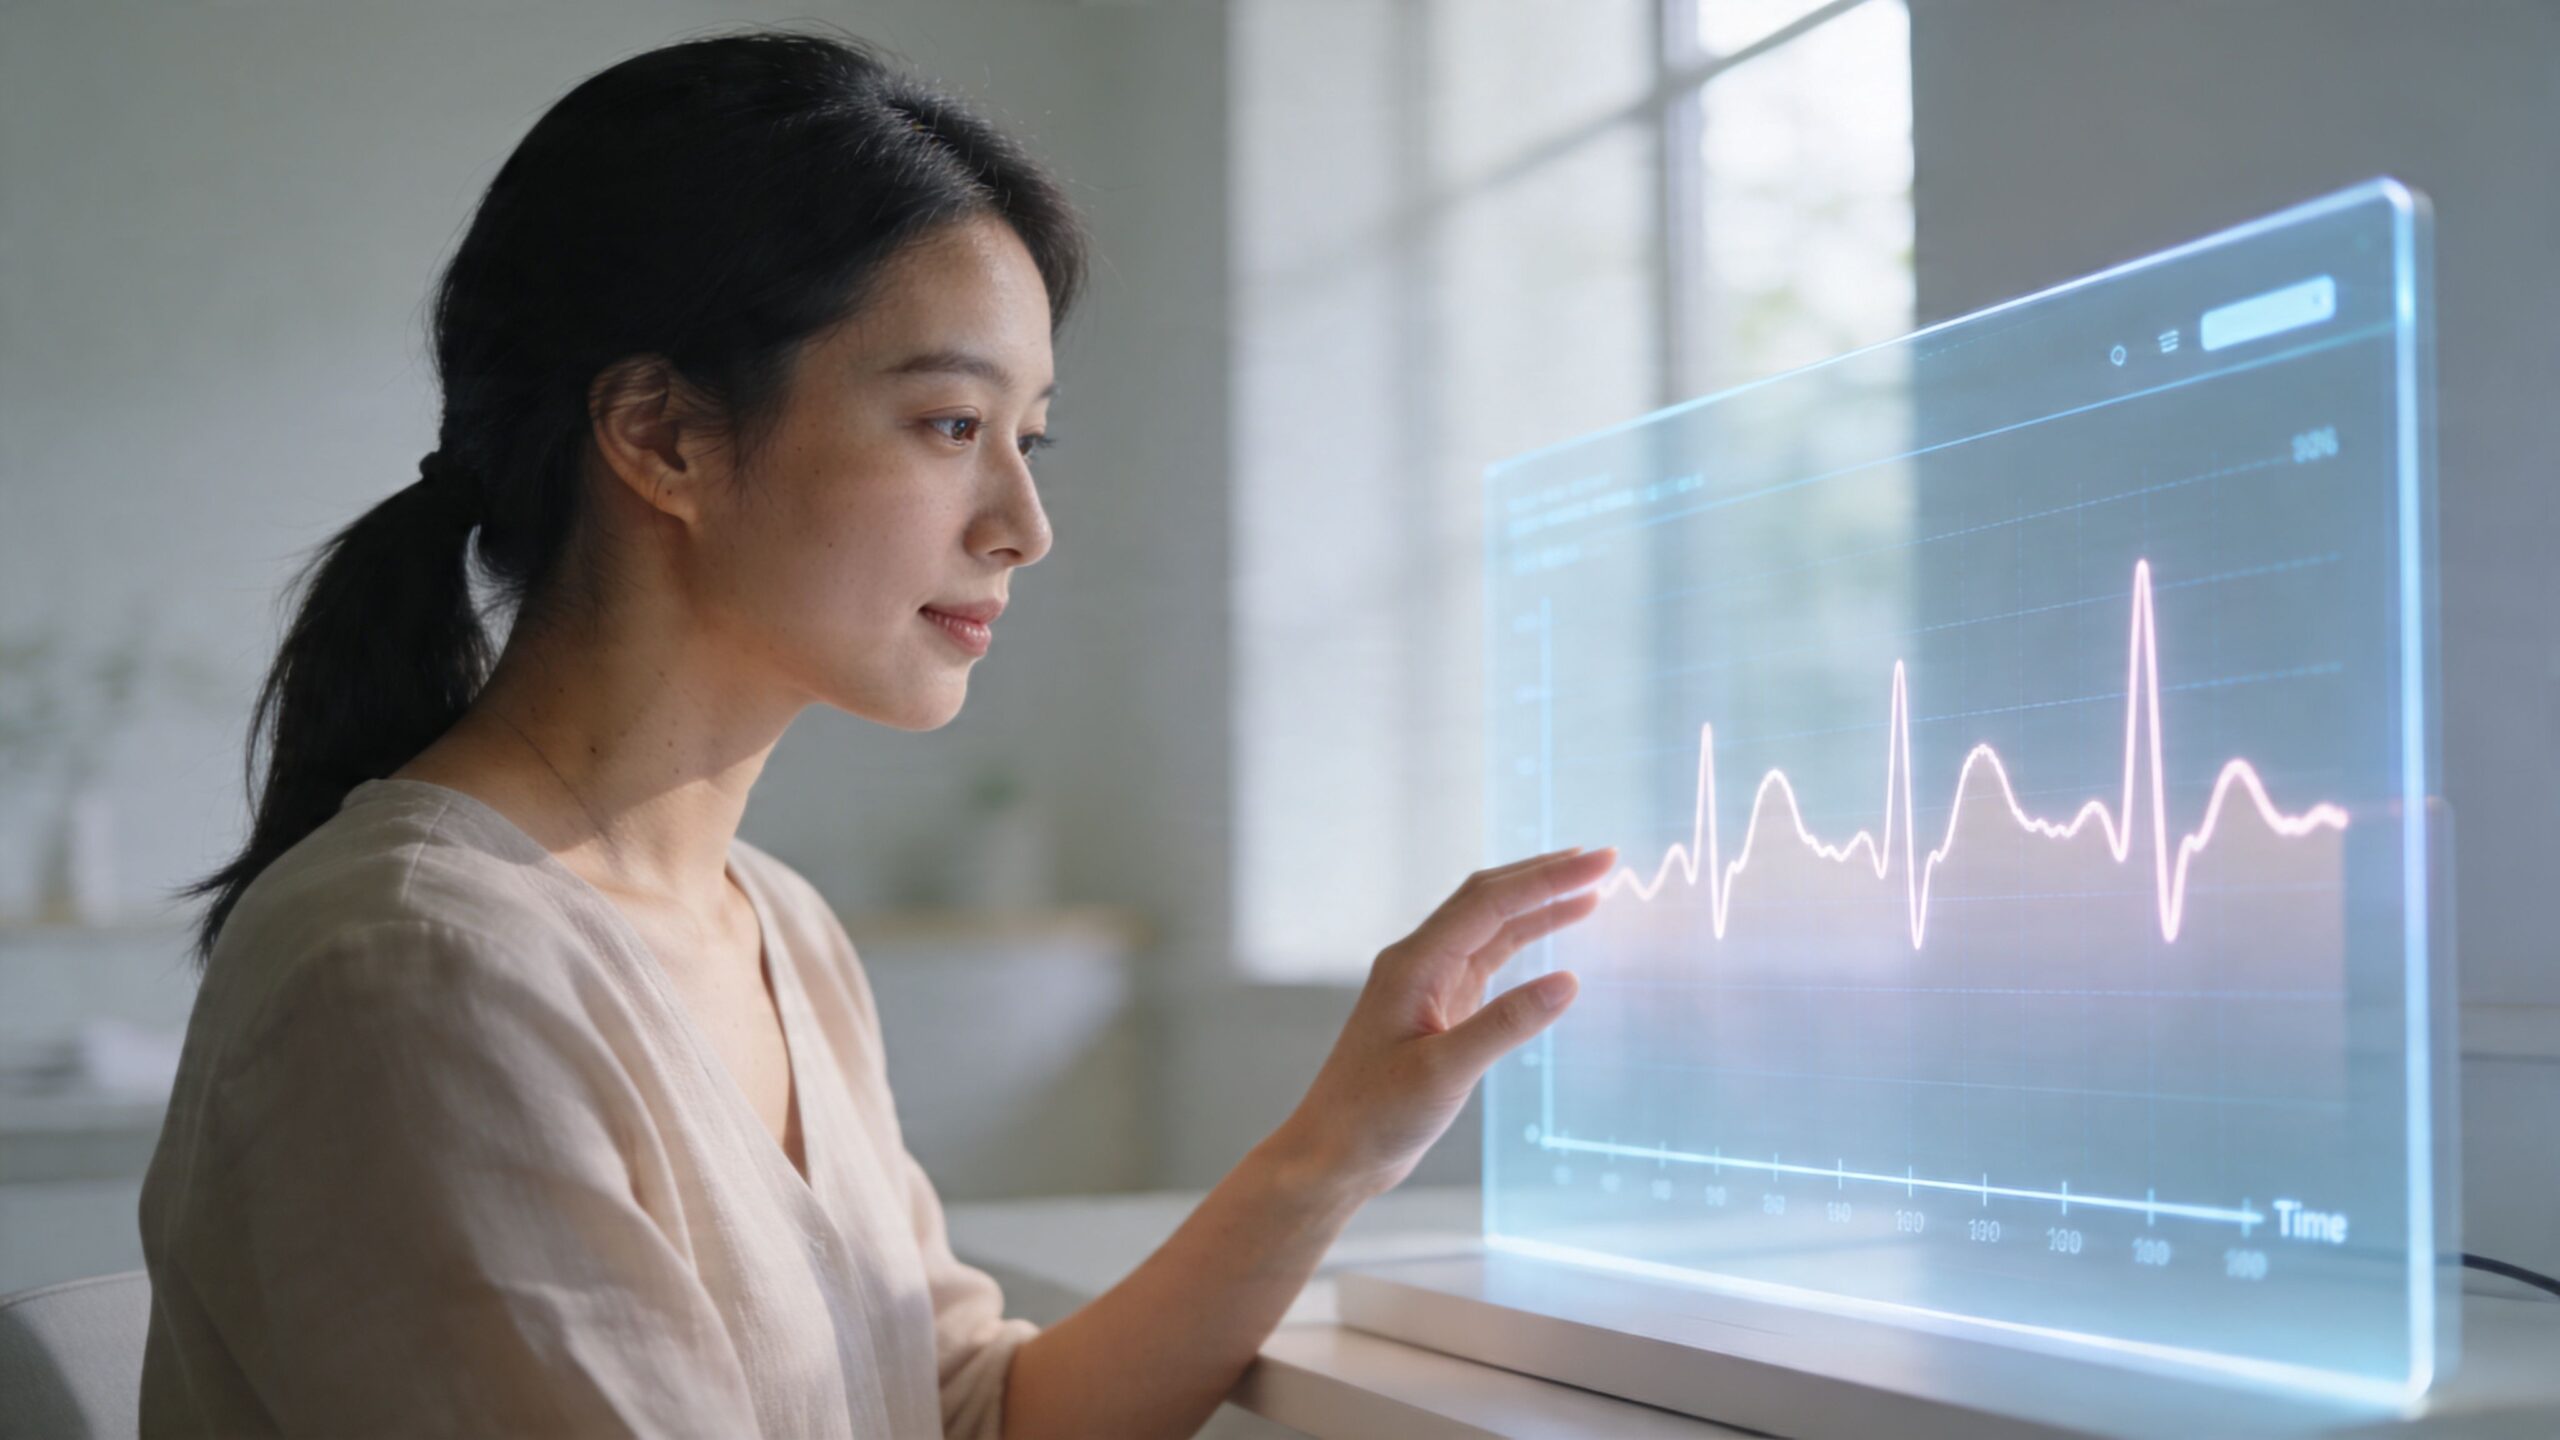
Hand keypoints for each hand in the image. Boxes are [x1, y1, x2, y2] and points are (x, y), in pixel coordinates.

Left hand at [1269, 845, 1617, 1200]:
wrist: (1335, 1152)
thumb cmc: (1375, 1115)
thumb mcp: (1444, 1072)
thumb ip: (1506, 1024)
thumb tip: (1569, 981)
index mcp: (1414, 964)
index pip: (1490, 903)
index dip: (1546, 879)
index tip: (1598, 862)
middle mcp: (1419, 962)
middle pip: (1488, 900)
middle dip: (1545, 877)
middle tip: (1604, 860)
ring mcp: (1428, 984)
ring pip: (1489, 927)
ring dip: (1537, 905)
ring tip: (1589, 888)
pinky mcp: (1439, 1009)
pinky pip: (1487, 960)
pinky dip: (1523, 942)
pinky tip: (1551, 935)